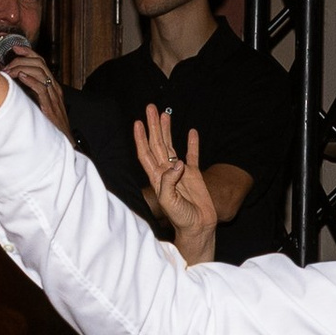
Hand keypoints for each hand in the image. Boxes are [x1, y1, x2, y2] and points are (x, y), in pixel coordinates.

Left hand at [1, 47, 70, 136]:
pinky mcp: (50, 106)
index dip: (28, 52)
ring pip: (40, 73)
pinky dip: (30, 80)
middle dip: (21, 60)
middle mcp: (54, 87)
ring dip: (22, 69)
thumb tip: (14, 81)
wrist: (62, 138)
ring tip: (9, 72)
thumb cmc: (49, 122)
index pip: (41, 62)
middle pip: (39, 64)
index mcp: (52, 85)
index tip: (15, 48)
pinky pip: (41, 88)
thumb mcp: (39, 102)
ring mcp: (53, 96)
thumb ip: (30, 91)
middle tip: (7, 65)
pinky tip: (21, 77)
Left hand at [134, 104, 216, 261]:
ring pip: (172, 146)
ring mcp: (181, 172)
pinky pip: (193, 155)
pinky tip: (191, 132)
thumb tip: (177, 163)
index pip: (146, 153)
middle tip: (151, 108)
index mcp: (157, 177)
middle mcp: (166, 171)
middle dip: (153, 126)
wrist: (198, 226)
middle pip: (157, 144)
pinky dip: (192, 144)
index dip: (141, 138)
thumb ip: (169, 181)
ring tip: (165, 114)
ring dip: (167, 130)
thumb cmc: (180, 218)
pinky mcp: (195, 175)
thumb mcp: (169, 201)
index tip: (138, 122)